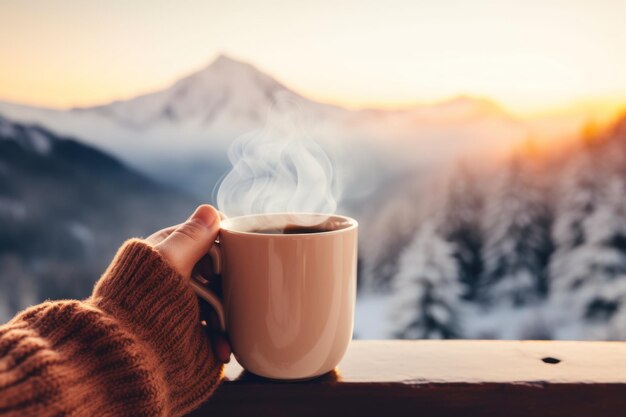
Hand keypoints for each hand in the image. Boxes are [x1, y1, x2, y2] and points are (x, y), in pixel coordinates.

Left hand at [145, 205, 231, 362]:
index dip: (225, 245)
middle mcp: (175, 276)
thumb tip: (211, 210)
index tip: (237, 257)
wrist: (128, 358)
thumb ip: (190, 237)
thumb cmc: (143, 305)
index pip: (205, 236)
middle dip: (229, 286)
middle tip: (236, 296)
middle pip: (217, 270)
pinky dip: (220, 339)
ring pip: (218, 302)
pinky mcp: (187, 331)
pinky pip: (212, 330)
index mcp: (168, 252)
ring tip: (226, 331)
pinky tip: (222, 348)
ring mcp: (182, 304)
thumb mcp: (169, 263)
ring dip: (227, 317)